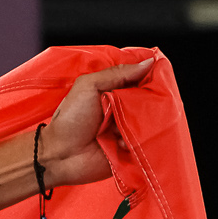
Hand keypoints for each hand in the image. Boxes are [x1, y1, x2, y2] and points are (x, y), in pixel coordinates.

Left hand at [36, 58, 153, 187]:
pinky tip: (120, 143)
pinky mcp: (131, 148)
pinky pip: (147, 142)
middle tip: (130, 109)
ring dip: (138, 124)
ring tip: (118, 129)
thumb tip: (147, 62)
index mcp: (115, 91)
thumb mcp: (88, 87)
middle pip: (150, 100)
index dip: (151, 78)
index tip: (157, 78)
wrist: (60, 156)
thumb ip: (116, 73)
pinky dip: (137, 142)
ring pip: (151, 121)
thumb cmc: (70, 120)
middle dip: (146, 103)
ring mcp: (129, 129)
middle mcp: (124, 108)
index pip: (142, 79)